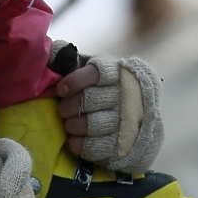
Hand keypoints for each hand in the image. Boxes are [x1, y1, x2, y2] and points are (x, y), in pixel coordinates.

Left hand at [56, 55, 163, 172]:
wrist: (142, 110)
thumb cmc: (110, 86)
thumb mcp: (97, 67)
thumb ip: (74, 60)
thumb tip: (54, 52)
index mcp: (116, 72)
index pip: (94, 73)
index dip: (74, 81)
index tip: (61, 89)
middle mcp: (124, 94)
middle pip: (89, 100)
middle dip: (69, 106)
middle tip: (62, 109)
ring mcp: (126, 119)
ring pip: (92, 124)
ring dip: (73, 125)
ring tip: (69, 124)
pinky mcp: (124, 142)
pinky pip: (97, 146)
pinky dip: (80, 144)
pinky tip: (74, 140)